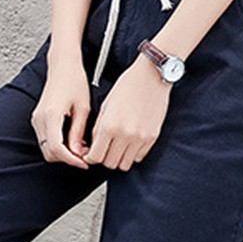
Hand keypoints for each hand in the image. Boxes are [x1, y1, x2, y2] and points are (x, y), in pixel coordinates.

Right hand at [30, 55, 92, 168]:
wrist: (63, 66)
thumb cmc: (74, 81)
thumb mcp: (83, 108)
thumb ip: (78, 132)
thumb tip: (78, 153)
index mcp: (51, 115)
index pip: (57, 149)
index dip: (72, 160)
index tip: (84, 163)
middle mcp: (40, 119)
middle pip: (50, 153)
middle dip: (67, 158)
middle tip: (85, 156)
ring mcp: (36, 120)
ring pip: (47, 149)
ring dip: (63, 154)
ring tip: (81, 148)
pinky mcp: (38, 120)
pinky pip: (46, 141)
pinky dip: (58, 146)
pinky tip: (73, 142)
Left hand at [83, 54, 171, 170]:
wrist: (152, 76)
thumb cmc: (128, 86)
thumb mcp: (105, 106)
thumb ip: (98, 129)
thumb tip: (92, 147)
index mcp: (109, 126)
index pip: (95, 157)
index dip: (90, 158)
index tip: (91, 154)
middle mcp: (124, 135)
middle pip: (109, 163)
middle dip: (104, 159)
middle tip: (104, 150)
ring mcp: (139, 138)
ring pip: (124, 165)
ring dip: (119, 159)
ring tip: (118, 148)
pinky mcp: (151, 138)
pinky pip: (138, 158)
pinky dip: (132, 154)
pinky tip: (130, 143)